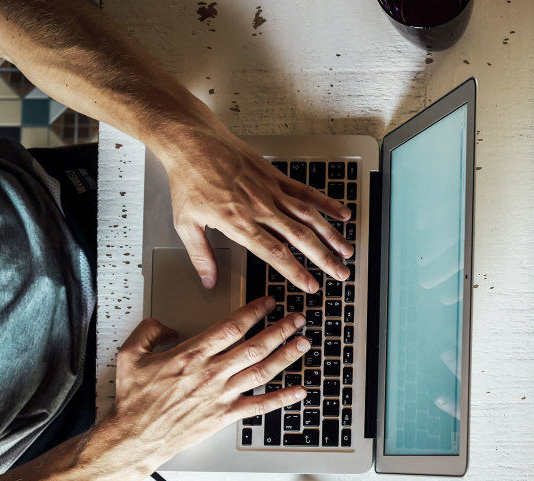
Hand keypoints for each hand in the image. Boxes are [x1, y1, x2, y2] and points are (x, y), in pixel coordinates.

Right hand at [110, 297, 309, 462]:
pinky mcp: (225, 416)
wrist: (135, 437)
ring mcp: (221, 395)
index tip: (268, 303)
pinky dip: (282, 398)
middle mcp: (211, 373)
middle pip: (255, 346)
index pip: (231, 327)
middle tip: (297, 319)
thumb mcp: (130, 355)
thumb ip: (149, 331)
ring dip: (286, 356)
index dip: (254, 312)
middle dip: (280, 329)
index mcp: (191, 355)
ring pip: (262, 371)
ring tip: (304, 343)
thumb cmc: (134, 400)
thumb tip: (169, 326)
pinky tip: (299, 391)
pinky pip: (260, 406)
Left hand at [158, 127, 353, 292]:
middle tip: (340, 273)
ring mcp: (271, 191)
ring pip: (309, 216)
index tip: (311, 285)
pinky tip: (342, 213)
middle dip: (324, 259)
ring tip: (346, 251)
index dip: (296, 272)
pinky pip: (306, 191)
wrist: (192, 142)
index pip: (275, 253)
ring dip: (331, 235)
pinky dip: (326, 202)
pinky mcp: (275, 176)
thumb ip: (201, 256)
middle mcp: (260, 208)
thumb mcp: (186, 223)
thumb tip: (208, 280)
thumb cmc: (189, 179)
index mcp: (240, 223)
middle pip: (300, 238)